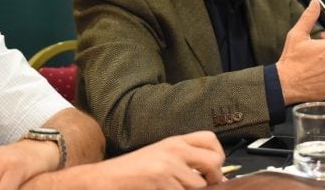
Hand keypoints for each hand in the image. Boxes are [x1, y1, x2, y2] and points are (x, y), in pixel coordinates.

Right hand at [29, 131, 224, 189]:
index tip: (212, 171)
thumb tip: (215, 177)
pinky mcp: (160, 180)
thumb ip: (184, 161)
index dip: (218, 156)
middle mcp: (174, 149)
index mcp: (175, 141)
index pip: (211, 140)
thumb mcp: (160, 157)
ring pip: (199, 185)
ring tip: (172, 188)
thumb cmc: (134, 171)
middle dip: (214, 178)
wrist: (106, 179)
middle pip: (214, 161)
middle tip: (206, 186)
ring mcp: (168, 165)